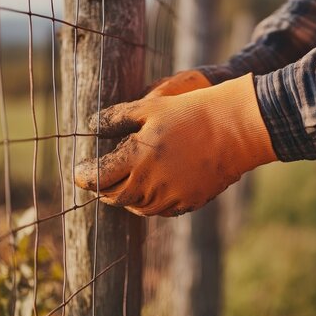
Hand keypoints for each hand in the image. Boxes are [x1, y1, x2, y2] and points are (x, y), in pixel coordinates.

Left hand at [75, 74, 276, 216]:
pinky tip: (151, 188)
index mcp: (136, 158)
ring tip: (124, 184)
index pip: (98, 177)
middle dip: (102, 190)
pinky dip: (150, 202)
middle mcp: (150, 183)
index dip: (84, 176)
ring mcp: (171, 196)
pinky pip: (161, 209)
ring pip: (137, 207)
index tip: (79, 171)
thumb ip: (116, 118)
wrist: (236, 128)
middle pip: (114, 197)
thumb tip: (90, 126)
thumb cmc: (191, 111)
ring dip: (126, 197)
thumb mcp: (150, 106)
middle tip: (97, 181)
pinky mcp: (189, 202)